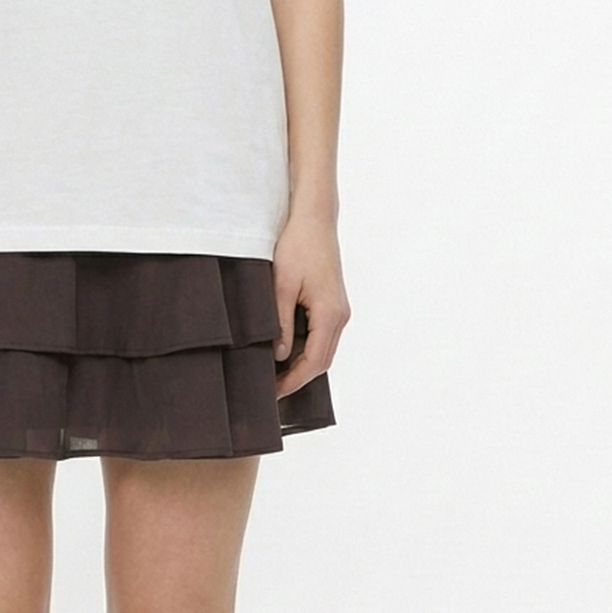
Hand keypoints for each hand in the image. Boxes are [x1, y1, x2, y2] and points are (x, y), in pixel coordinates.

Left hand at [272, 210, 350, 397]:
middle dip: (297, 378)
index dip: (293, 382)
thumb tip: (278, 354)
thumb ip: (280, 322)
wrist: (314, 219)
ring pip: (323, 349)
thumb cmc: (297, 246)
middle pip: (322, 361)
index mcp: (330, 314)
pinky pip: (322, 335)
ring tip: (275, 375)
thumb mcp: (281, 284)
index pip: (314, 362)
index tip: (273, 393)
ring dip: (302, 364)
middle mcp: (340, 315)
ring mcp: (339, 310)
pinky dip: (306, 348)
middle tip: (271, 390)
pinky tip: (286, 351)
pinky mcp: (334, 303)